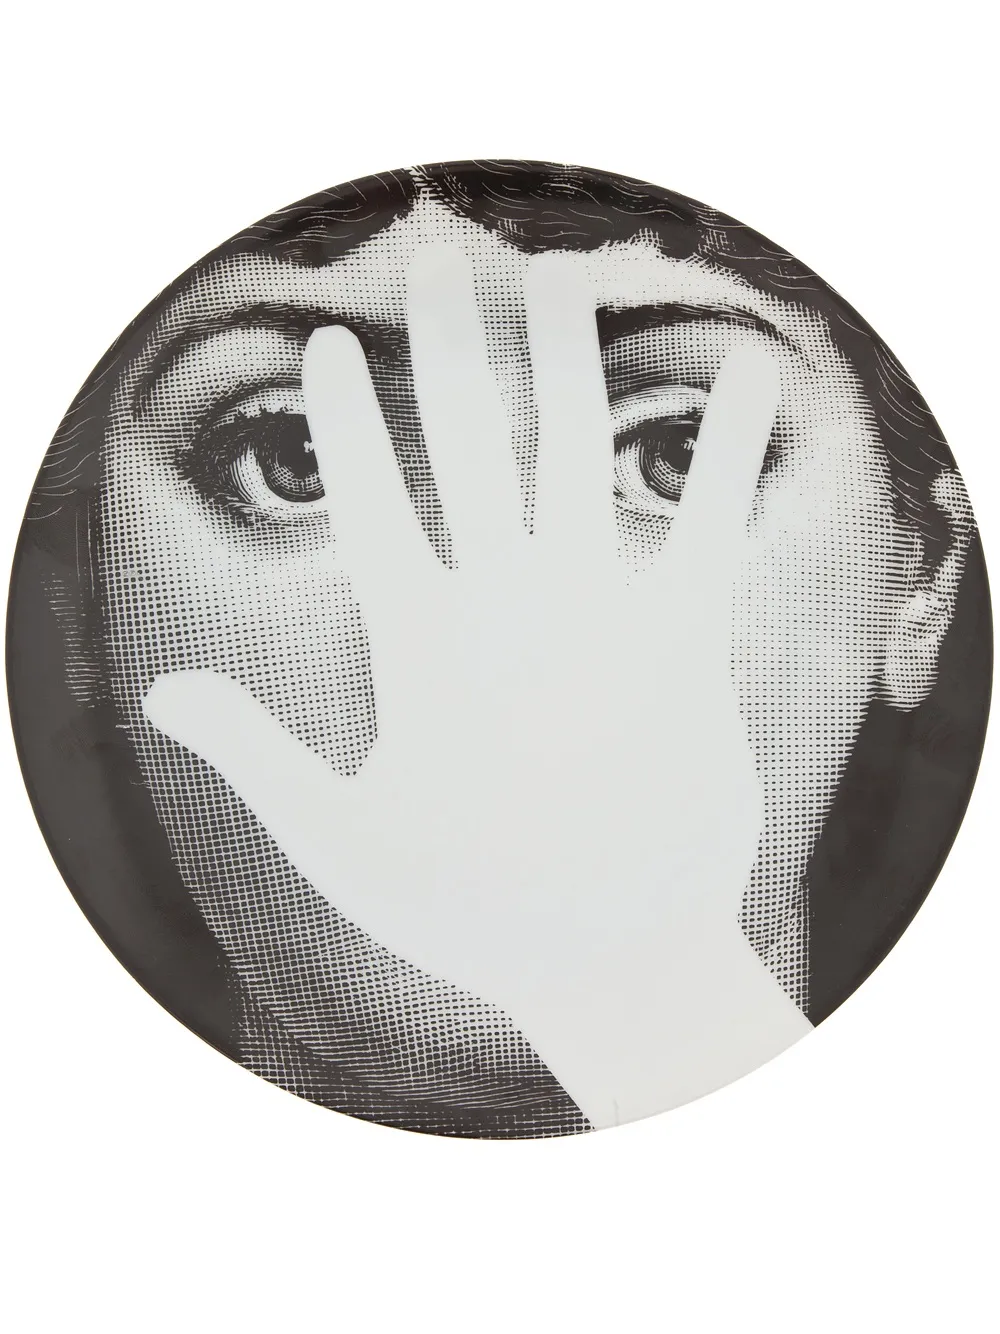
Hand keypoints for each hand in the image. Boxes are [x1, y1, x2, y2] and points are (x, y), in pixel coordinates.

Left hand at [144, 246, 809, 1126]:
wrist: (604, 958)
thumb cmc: (469, 918)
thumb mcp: (350, 843)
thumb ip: (265, 759)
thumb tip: (162, 692)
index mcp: (423, 646)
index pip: (377, 507)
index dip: (351, 429)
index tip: (329, 349)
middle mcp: (504, 611)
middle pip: (473, 451)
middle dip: (454, 357)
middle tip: (439, 266)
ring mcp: (592, 618)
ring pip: (576, 462)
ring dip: (570, 369)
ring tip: (561, 278)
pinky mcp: (678, 644)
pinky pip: (701, 529)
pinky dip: (722, 456)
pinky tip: (745, 374)